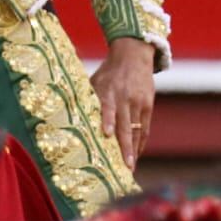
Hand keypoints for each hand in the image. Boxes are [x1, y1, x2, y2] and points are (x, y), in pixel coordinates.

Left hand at [89, 37, 155, 170]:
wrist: (133, 55)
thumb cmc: (108, 72)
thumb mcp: (95, 81)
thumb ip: (89, 100)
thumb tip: (71, 120)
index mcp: (108, 91)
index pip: (108, 107)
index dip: (108, 120)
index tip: (106, 135)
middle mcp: (125, 97)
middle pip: (126, 125)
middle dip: (125, 147)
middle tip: (126, 166)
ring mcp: (138, 102)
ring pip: (137, 129)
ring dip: (134, 149)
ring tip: (130, 166)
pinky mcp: (148, 104)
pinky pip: (145, 127)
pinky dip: (140, 141)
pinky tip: (137, 153)